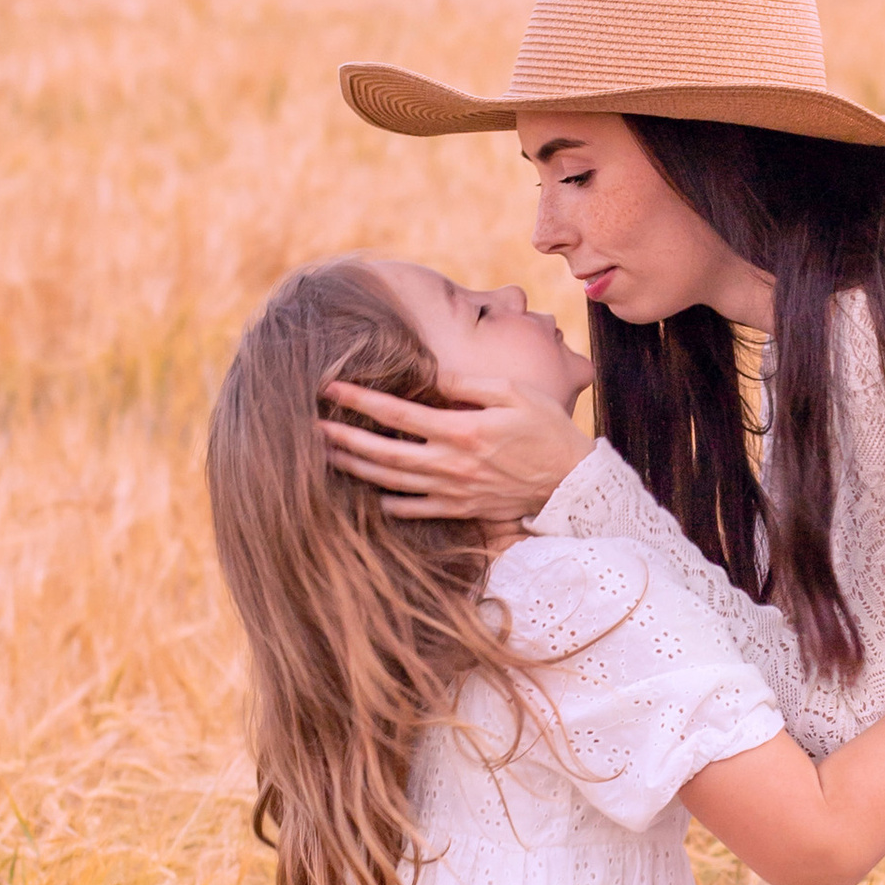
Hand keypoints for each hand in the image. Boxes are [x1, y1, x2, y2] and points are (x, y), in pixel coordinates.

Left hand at [319, 380, 589, 523]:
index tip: (330, 386)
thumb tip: (429, 374)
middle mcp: (450, 463)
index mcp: (462, 429)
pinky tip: (371, 491)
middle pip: (383, 452)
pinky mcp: (461, 509)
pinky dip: (389, 502)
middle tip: (311, 426)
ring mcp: (453, 490)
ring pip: (391, 482)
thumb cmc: (547, 429)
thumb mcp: (515, 393)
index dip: (359, 399)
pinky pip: (415, 509)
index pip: (397, 412)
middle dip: (343, 438)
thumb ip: (468, 384)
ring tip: (327, 455)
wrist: (573, 482)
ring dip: (356, 468)